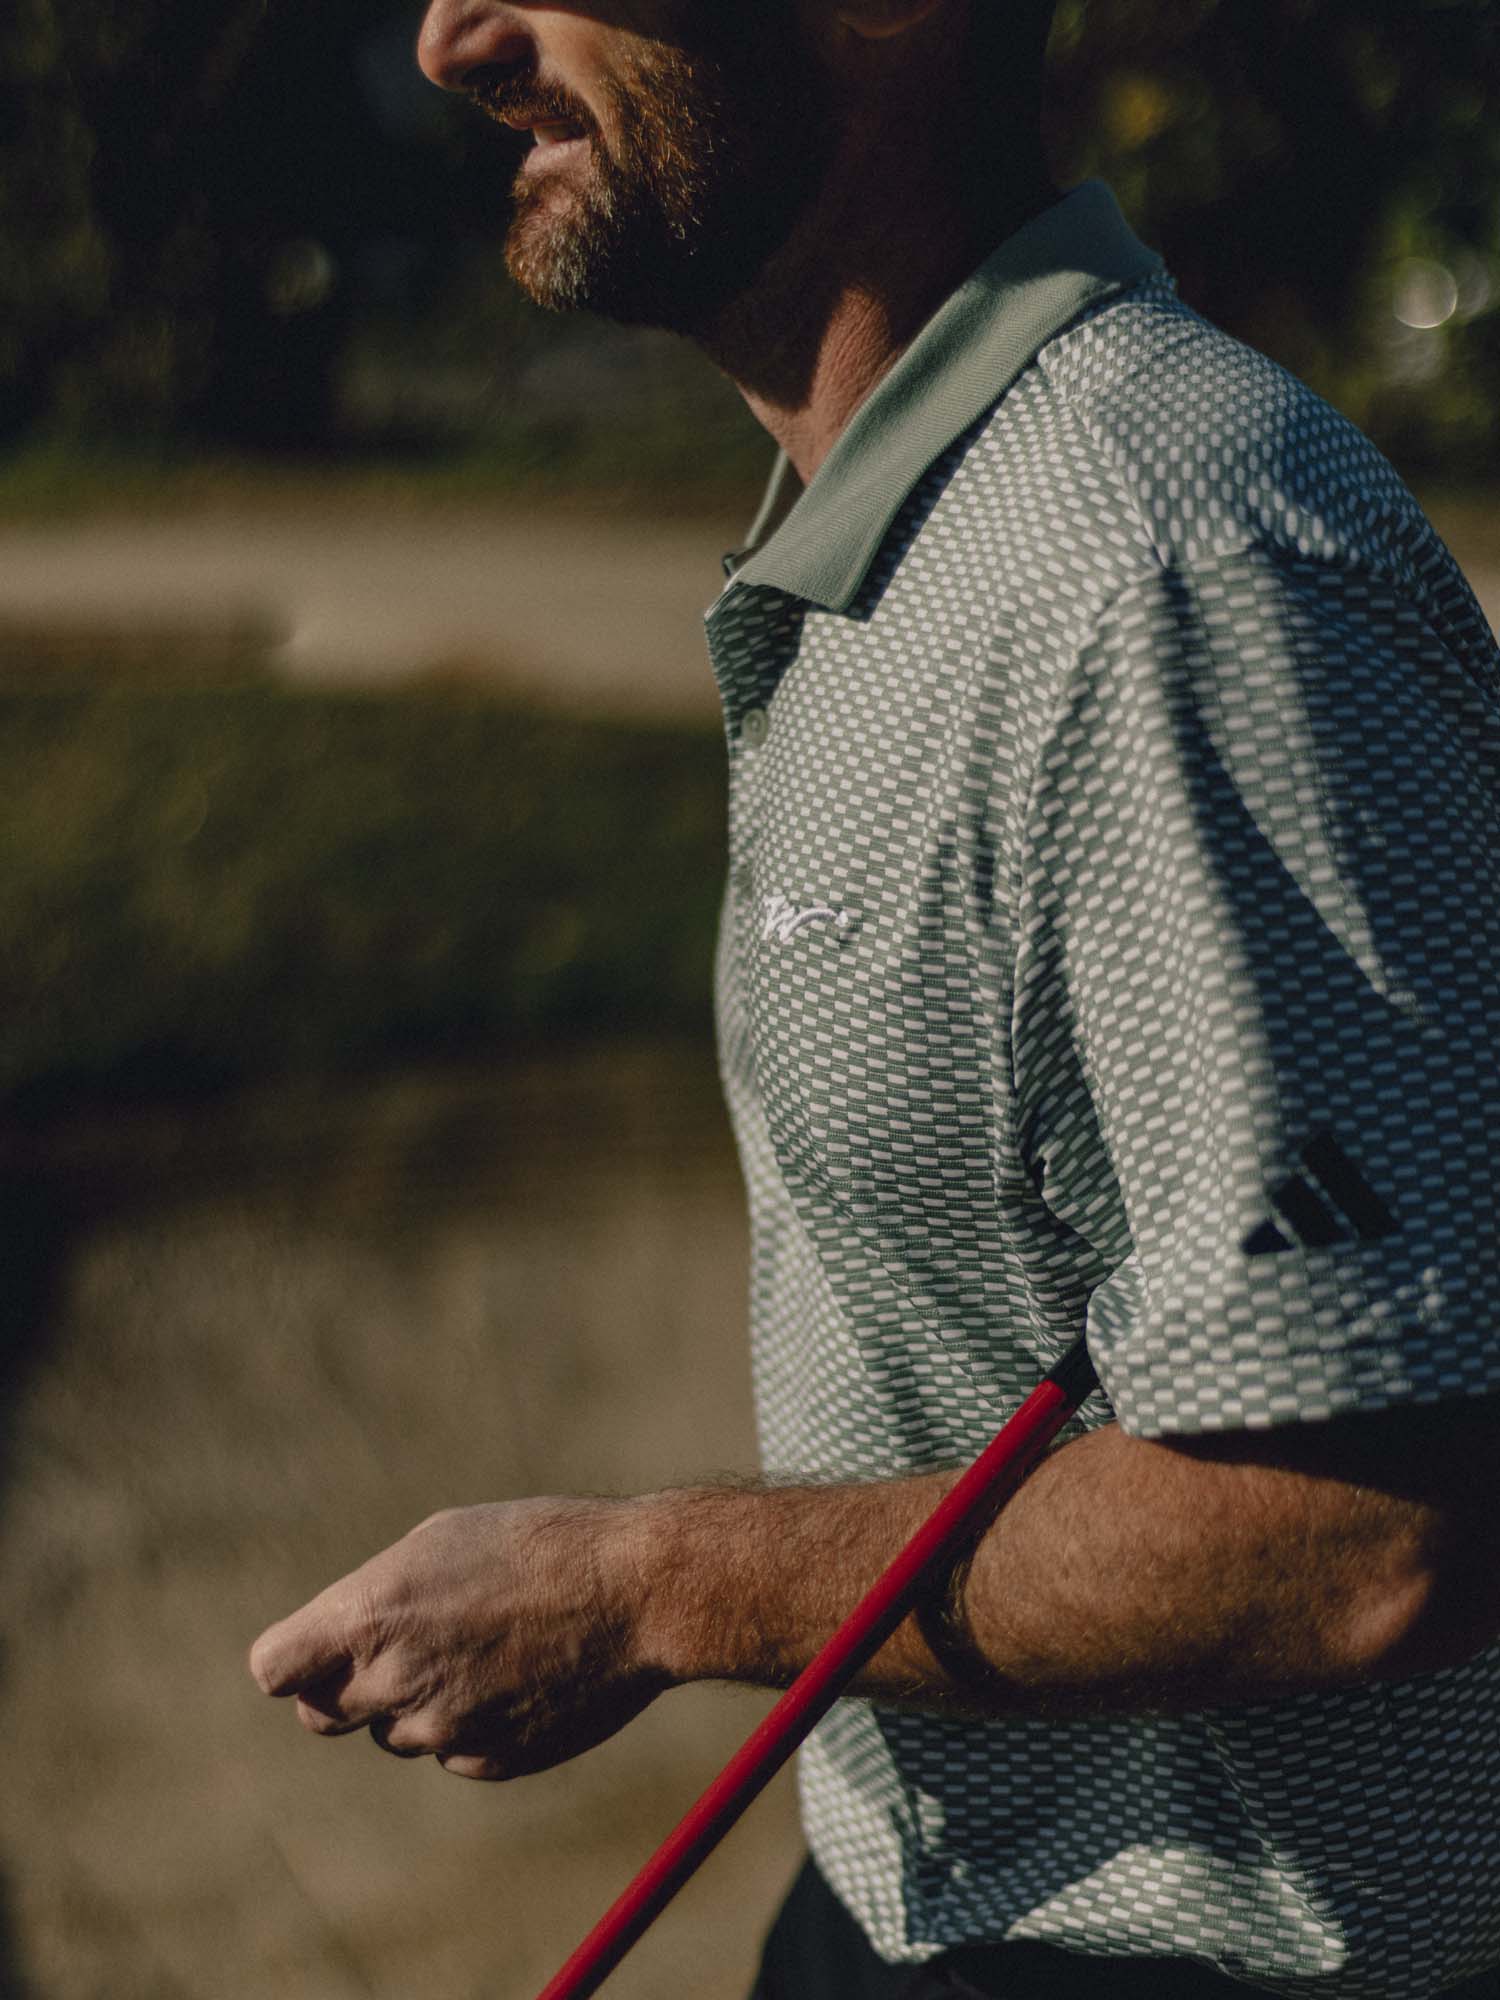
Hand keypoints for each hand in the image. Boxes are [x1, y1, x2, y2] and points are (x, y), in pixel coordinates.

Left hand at [248, 1498, 666, 1779]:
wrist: (636, 1590)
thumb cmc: (538, 1545)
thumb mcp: (441, 1541)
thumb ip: (376, 1597)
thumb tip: (345, 1639)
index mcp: (370, 1616)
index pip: (275, 1669)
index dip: (294, 1659)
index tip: (320, 1645)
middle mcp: (395, 1680)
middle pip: (322, 1714)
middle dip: (346, 1687)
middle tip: (403, 1644)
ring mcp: (443, 1730)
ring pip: (396, 1731)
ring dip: (420, 1700)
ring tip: (486, 1643)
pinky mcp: (490, 1761)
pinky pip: (455, 1752)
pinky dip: (474, 1722)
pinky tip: (521, 1674)